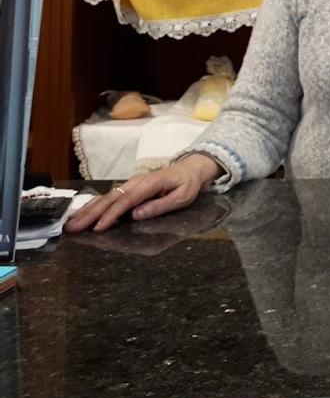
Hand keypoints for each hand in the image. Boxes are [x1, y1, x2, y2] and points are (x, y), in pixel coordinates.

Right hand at [64, 154, 222, 233]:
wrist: (190, 168)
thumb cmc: (187, 184)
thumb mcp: (182, 196)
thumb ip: (160, 205)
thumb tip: (136, 215)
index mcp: (150, 184)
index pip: (127, 200)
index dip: (112, 215)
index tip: (98, 228)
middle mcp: (136, 182)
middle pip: (110, 199)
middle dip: (90, 214)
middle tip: (72, 228)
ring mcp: (130, 184)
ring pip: (105, 197)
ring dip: (87, 210)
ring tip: (70, 224)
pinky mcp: (128, 187)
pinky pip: (108, 197)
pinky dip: (93, 205)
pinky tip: (81, 213)